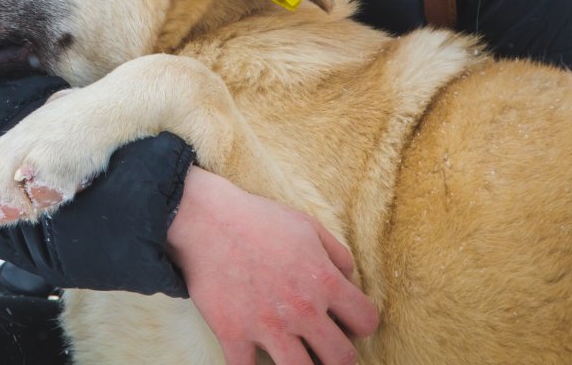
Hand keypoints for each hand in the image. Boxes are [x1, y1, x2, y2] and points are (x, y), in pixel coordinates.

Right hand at [167, 167, 378, 364]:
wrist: (205, 219)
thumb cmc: (257, 219)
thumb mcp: (308, 226)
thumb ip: (338, 256)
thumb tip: (350, 283)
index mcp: (323, 280)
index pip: (366, 322)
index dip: (361, 323)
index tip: (347, 322)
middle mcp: (301, 309)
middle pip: (342, 359)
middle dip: (339, 356)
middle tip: (325, 347)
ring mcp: (266, 326)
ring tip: (296, 356)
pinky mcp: (233, 334)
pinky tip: (254, 358)